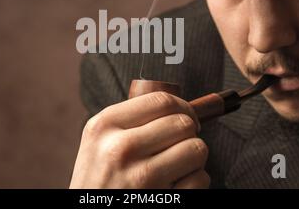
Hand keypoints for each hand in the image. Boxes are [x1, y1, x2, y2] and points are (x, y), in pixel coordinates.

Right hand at [69, 92, 209, 188]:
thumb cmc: (98, 180)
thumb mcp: (98, 142)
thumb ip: (127, 121)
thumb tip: (176, 106)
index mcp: (105, 126)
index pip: (161, 100)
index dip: (183, 106)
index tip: (185, 116)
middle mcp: (120, 148)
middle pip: (182, 123)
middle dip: (189, 132)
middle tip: (181, 142)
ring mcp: (140, 177)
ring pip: (196, 148)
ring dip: (194, 156)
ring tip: (179, 163)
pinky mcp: (160, 201)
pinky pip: (200, 179)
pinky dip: (195, 181)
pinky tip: (177, 184)